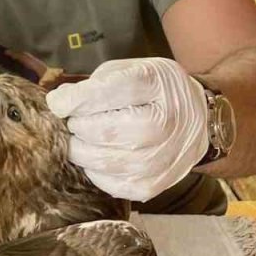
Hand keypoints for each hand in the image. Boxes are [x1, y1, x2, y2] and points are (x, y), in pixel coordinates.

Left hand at [46, 57, 208, 201]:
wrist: (199, 117)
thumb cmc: (152, 91)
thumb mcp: (128, 70)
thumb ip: (94, 83)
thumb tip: (59, 103)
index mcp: (156, 84)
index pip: (109, 92)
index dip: (75, 100)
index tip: (56, 104)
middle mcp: (167, 121)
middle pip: (106, 131)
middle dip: (78, 127)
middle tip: (74, 122)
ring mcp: (166, 156)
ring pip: (108, 162)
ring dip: (82, 151)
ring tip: (82, 139)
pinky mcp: (159, 184)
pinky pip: (115, 185)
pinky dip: (96, 172)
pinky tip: (98, 157)